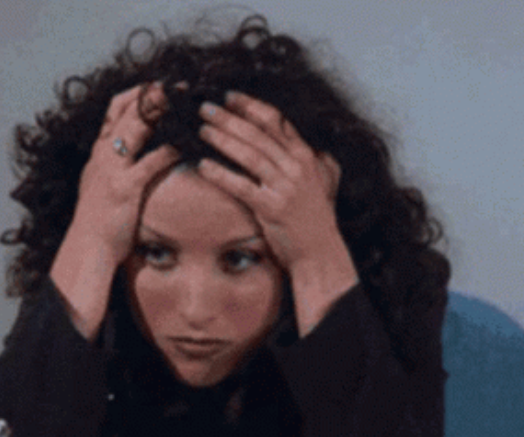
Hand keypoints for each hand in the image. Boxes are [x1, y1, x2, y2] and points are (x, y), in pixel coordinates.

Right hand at [69, 83, 177, 265]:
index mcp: (99, 152)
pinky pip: (151, 162)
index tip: (156, 84)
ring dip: (161, 112)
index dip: (136, 94)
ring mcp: (113, 169)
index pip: (115, 110)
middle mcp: (104, 154)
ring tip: (183, 104)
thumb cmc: (97, 220)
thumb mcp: (98, 184)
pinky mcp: (125, 187)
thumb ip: (112, 165)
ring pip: (136, 129)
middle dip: (152, 95)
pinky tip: (186, 146)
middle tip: (177, 86)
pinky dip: (169, 150)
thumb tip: (128, 154)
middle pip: (126, 112)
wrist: (87, 247)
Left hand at [197, 92, 357, 333]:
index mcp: (306, 156)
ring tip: (202, 130)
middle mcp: (297, 167)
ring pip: (248, 155)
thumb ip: (314, 160)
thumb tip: (306, 143)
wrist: (319, 252)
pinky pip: (240, 186)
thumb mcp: (321, 182)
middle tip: (205, 107)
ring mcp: (284, 187)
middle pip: (257, 134)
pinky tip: (203, 165)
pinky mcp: (271, 208)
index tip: (229, 96)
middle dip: (229, 118)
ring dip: (222, 139)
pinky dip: (221, 174)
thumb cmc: (315, 218)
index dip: (250, 106)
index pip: (276, 121)